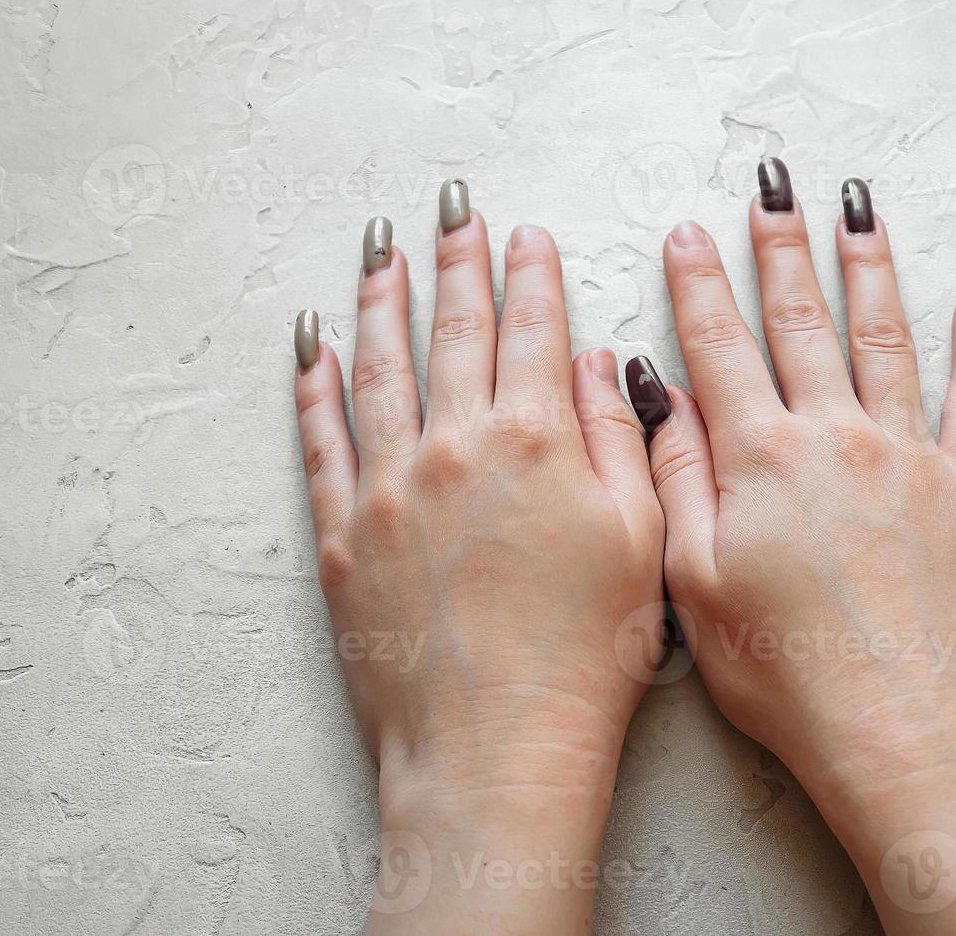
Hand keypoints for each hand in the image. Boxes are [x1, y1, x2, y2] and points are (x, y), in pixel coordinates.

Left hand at [293, 184, 662, 934]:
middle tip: (453, 210)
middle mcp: (455, 446)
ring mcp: (389, 487)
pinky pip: (321, 441)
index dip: (532, 276)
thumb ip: (618, 438)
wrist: (497, 744)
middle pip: (453, 330)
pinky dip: (316, 387)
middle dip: (456, 262)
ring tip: (381, 250)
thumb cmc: (587, 653)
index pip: (532, 331)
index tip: (527, 234)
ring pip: (379, 367)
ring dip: (381, 300)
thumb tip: (598, 361)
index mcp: (537, 442)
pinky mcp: (344, 536)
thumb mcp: (639, 537)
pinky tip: (315, 347)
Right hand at [632, 163, 955, 933]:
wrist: (898, 724)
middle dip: (784, 250)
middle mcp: (836, 436)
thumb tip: (661, 393)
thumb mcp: (692, 580)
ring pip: (886, 339)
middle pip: (803, 323)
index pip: (722, 348)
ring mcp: (908, 455)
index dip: (701, 286)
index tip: (690, 233)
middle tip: (775, 190)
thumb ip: (677, 476)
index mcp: (762, 459)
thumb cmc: (783, 669)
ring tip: (860, 212)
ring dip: (870, 270)